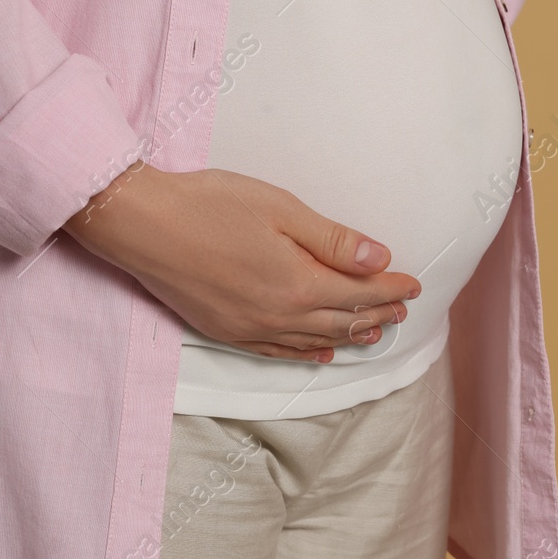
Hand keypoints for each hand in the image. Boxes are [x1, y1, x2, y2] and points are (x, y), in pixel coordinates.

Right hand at [62, 163, 417, 362]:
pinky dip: (305, 352)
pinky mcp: (224, 330)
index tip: (414, 284)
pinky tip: (320, 353)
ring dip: (349, 335)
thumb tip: (381, 260)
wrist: (142, 224)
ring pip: (313, 339)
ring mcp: (249, 328)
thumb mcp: (282, 210)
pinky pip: (276, 351)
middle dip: (377, 314)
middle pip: (342, 320)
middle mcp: (278, 315)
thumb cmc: (211, 205)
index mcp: (298, 284)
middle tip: (403, 310)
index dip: (391, 289)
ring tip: (375, 331)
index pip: (360, 293)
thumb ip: (334, 241)